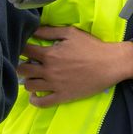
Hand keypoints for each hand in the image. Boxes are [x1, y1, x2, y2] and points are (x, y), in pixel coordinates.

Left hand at [18, 26, 132, 106]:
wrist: (110, 64)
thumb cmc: (92, 46)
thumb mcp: (71, 32)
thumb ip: (49, 31)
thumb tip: (32, 30)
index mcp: (49, 54)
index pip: (25, 51)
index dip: (21, 48)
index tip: (24, 48)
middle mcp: (48, 71)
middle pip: (23, 70)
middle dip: (22, 65)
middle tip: (28, 63)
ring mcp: (55, 85)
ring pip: (30, 86)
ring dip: (28, 80)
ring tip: (33, 77)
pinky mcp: (63, 96)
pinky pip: (42, 103)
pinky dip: (34, 100)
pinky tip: (35, 95)